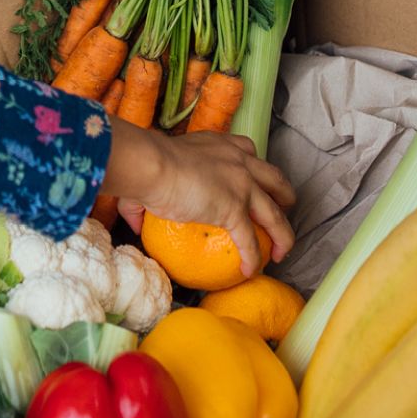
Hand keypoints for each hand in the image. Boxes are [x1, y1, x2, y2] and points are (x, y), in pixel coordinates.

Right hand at [104, 118, 294, 277]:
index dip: (255, 167)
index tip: (253, 178)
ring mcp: (242, 185)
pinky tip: (251, 271)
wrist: (152, 166)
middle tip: (282, 209)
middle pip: (275, 179)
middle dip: (283, 194)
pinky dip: (253, 257)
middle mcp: (239, 161)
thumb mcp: (153, 174)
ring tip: (283, 250)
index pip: (248, 150)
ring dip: (283, 232)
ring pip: (275, 213)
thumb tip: (133, 223)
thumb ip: (145, 199)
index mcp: (221, 146)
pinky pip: (249, 239)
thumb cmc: (149, 165)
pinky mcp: (236, 209)